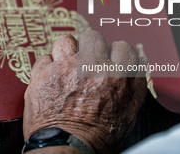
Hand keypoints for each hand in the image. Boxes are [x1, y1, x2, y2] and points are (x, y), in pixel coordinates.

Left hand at [23, 30, 146, 153]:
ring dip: (67, 51)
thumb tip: (135, 65)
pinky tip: (52, 77)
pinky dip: (49, 67)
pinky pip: (45, 58)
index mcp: (115, 75)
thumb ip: (135, 84)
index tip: (110, 59)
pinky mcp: (43, 74)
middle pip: (93, 37)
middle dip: (92, 47)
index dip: (116, 54)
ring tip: (67, 63)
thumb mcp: (129, 112)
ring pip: (66, 41)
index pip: (122, 47)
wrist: (67, 147)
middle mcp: (90, 66)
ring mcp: (64, 67)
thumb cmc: (98, 135)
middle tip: (87, 60)